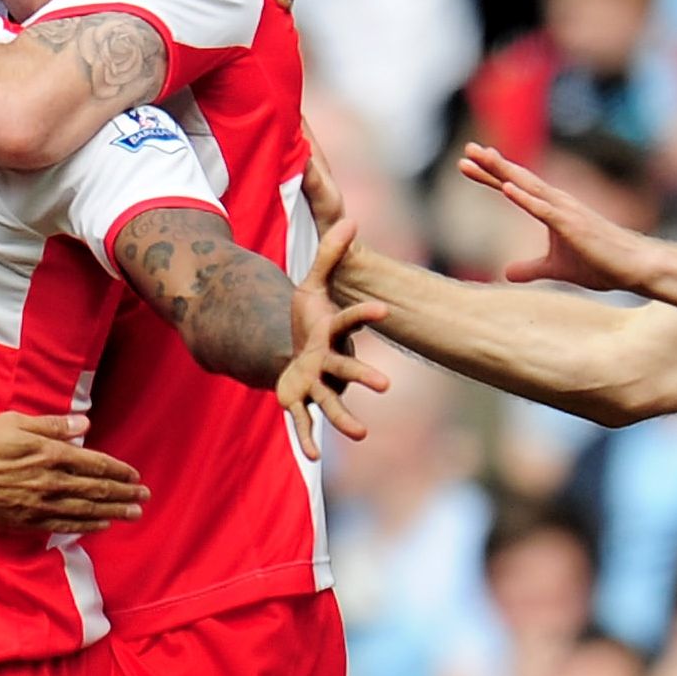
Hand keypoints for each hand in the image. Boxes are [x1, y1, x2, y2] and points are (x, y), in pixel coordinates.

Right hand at [0, 412, 145, 533]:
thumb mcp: (14, 422)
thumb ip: (52, 426)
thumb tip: (84, 425)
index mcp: (48, 454)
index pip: (93, 464)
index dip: (117, 470)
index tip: (135, 475)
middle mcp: (49, 482)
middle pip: (95, 490)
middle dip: (123, 493)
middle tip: (144, 497)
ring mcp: (38, 505)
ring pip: (84, 510)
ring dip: (112, 512)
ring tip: (133, 514)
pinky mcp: (25, 522)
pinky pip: (63, 526)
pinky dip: (85, 526)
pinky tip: (100, 526)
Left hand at [275, 215, 389, 458]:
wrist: (290, 348)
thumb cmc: (308, 318)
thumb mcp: (312, 282)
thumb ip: (330, 254)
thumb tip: (351, 217)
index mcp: (333, 332)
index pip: (349, 320)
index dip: (364, 315)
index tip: (383, 310)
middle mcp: (330, 361)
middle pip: (347, 368)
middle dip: (363, 375)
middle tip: (385, 385)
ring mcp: (316, 384)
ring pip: (331, 401)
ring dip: (344, 418)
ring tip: (360, 435)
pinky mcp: (299, 400)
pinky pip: (303, 421)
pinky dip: (307, 438)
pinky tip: (311, 458)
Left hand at [458, 142, 658, 292]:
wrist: (635, 268)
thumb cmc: (601, 264)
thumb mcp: (555, 270)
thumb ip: (531, 269)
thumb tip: (507, 273)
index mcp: (552, 210)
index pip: (515, 188)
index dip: (491, 176)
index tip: (468, 163)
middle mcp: (558, 203)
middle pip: (518, 179)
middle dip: (492, 164)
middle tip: (468, 149)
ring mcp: (566, 212)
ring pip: (529, 187)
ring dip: (504, 172)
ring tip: (482, 157)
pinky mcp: (573, 226)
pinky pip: (545, 210)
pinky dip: (525, 199)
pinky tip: (507, 188)